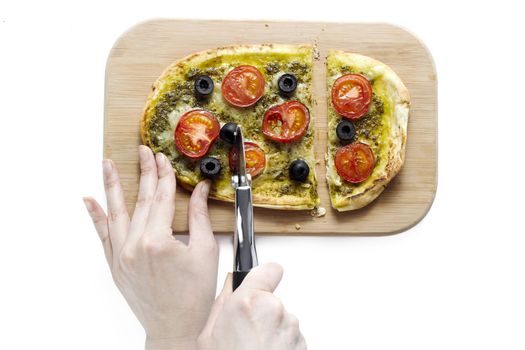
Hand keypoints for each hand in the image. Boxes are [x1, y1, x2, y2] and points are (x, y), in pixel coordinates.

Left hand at [83, 146, 217, 349]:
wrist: (176, 327)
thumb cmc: (193, 295)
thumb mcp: (204, 251)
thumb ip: (199, 217)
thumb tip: (199, 190)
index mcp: (158, 241)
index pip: (161, 198)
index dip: (164, 176)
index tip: (164, 159)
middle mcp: (134, 246)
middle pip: (140, 201)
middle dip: (144, 173)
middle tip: (143, 152)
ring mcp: (121, 256)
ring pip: (116, 213)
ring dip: (112, 186)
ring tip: (107, 164)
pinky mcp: (115, 266)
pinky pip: (102, 236)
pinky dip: (95, 217)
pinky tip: (89, 200)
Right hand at [198, 263, 306, 349]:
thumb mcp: (208, 335)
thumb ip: (222, 302)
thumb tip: (230, 283)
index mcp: (247, 303)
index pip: (267, 269)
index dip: (265, 274)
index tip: (263, 277)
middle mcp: (272, 310)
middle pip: (271, 300)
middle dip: (261, 312)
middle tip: (245, 333)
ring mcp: (290, 327)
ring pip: (281, 320)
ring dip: (272, 331)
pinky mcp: (301, 342)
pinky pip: (290, 336)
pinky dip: (281, 344)